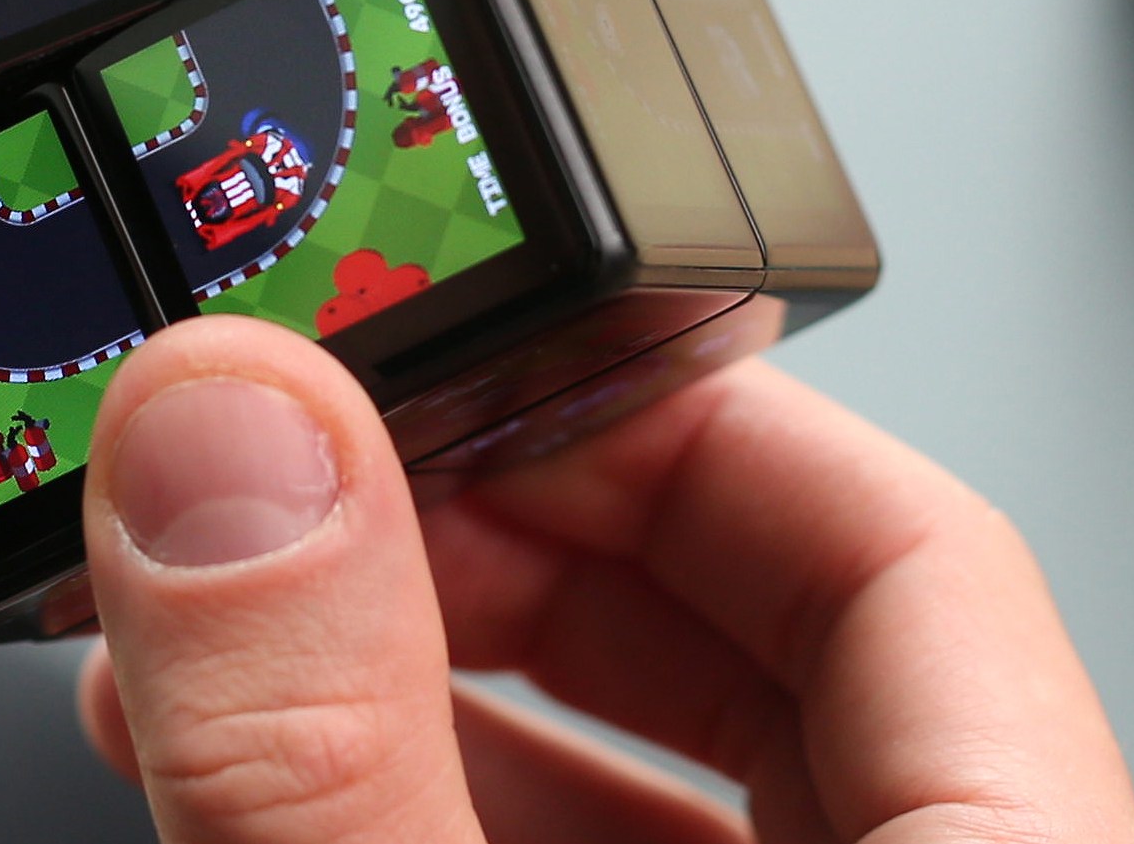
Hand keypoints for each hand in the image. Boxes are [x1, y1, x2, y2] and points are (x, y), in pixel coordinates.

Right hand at [78, 316, 1133, 842]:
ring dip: (420, 665)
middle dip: (494, 527)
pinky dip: (413, 791)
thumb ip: (328, 746)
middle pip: (759, 638)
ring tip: (222, 609)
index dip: (675, 398)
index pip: (910, 550)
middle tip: (306, 466)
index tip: (467, 341)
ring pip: (647, 770)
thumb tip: (227, 442)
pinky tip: (257, 760)